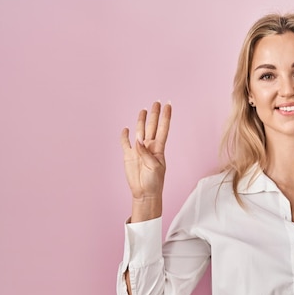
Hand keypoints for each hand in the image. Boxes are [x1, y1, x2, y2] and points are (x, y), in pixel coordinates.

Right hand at [120, 101, 170, 219]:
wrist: (144, 193)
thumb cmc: (154, 182)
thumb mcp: (154, 167)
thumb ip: (146, 153)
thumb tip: (138, 140)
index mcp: (158, 148)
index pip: (163, 128)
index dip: (166, 117)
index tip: (169, 105)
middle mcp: (149, 146)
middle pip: (152, 126)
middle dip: (154, 114)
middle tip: (156, 102)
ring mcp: (138, 150)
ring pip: (140, 131)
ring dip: (141, 121)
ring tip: (144, 110)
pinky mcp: (128, 156)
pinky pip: (126, 143)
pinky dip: (125, 136)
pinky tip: (126, 129)